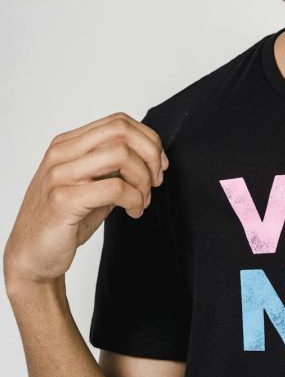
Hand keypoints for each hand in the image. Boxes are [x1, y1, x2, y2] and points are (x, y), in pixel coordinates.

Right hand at [3, 112, 168, 289]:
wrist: (31, 255)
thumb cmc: (64, 220)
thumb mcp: (91, 185)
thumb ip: (113, 167)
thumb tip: (151, 157)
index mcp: (67, 144)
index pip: (118, 122)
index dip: (148, 140)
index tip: (160, 164)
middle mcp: (61, 154)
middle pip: (121, 131)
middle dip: (150, 154)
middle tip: (156, 181)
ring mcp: (59, 175)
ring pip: (120, 155)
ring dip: (143, 179)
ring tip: (143, 200)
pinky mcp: (63, 200)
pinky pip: (115, 188)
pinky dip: (135, 199)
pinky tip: (133, 212)